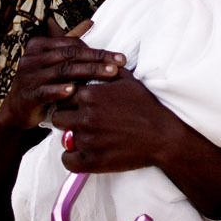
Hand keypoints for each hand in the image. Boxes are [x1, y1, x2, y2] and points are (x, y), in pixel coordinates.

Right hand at [0, 21, 126, 129]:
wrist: (18, 109)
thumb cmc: (42, 81)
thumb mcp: (54, 60)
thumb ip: (70, 42)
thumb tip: (91, 22)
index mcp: (39, 45)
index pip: (72, 45)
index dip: (97, 50)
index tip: (119, 57)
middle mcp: (32, 58)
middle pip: (70, 56)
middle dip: (97, 59)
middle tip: (119, 64)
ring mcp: (28, 77)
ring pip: (62, 71)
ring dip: (88, 72)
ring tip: (109, 74)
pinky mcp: (27, 96)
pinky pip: (45, 91)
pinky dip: (59, 91)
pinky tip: (74, 91)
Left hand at [50, 68, 179, 173]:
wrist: (162, 135)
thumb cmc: (146, 106)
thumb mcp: (128, 80)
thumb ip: (107, 69)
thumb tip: (97, 59)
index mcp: (90, 95)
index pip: (63, 95)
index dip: (71, 100)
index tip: (79, 106)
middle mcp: (85, 116)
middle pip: (58, 116)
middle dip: (67, 118)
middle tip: (81, 121)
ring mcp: (87, 140)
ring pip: (63, 138)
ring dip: (72, 137)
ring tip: (87, 136)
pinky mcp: (92, 160)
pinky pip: (67, 160)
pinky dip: (72, 158)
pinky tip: (83, 153)